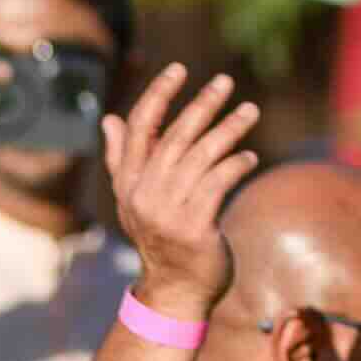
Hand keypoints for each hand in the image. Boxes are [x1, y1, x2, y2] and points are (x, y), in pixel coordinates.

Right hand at [101, 65, 260, 314]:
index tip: (179, 69)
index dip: (159, 95)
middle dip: (201, 105)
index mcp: (127, 183)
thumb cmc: (163, 238)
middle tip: (225, 81)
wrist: (176, 291)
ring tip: (250, 110)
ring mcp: (167, 212)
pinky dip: (236, 165)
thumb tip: (110, 119)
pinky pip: (218, 183)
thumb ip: (122, 159)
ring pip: (201, 157)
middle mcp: (143, 194)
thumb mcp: (136, 198)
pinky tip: (251, 156)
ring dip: (228, 130)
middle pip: (174, 137)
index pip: (140, 128)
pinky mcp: (194, 228)